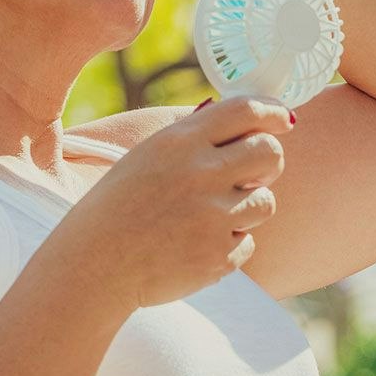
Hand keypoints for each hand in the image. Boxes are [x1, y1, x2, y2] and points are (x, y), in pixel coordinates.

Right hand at [55, 96, 294, 312]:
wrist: (94, 266)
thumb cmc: (117, 208)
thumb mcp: (147, 156)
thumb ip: (193, 138)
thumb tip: (246, 120)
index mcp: (179, 141)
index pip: (246, 109)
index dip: (272, 112)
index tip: (281, 121)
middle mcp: (200, 173)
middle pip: (271, 152)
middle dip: (269, 161)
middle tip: (252, 173)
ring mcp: (212, 216)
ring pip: (266, 201)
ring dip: (248, 207)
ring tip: (212, 216)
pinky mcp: (219, 255)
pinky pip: (248, 242)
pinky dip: (229, 245)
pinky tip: (196, 246)